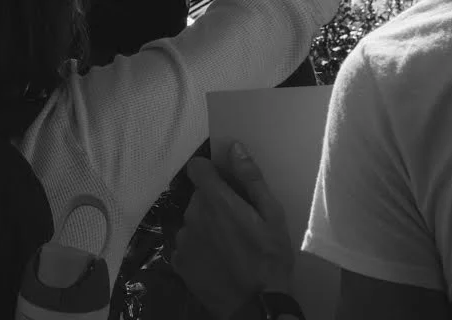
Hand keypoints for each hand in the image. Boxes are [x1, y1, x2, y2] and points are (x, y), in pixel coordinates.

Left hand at [169, 141, 295, 319]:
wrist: (255, 306)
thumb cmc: (270, 259)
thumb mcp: (272, 216)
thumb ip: (251, 179)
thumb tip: (235, 147)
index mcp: (216, 200)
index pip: (197, 168)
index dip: (209, 172)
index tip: (224, 183)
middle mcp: (193, 216)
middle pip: (198, 197)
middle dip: (214, 203)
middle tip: (236, 223)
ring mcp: (183, 241)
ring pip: (192, 222)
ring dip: (205, 227)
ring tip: (228, 246)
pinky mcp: (179, 263)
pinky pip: (186, 245)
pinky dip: (198, 248)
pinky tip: (216, 261)